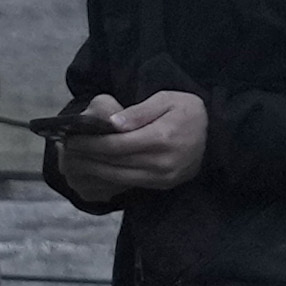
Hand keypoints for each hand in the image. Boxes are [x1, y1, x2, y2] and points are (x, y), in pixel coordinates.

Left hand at [62, 89, 209, 198]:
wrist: (219, 136)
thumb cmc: (190, 111)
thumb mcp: (167, 100)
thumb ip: (139, 112)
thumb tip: (112, 124)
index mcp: (161, 138)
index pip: (117, 144)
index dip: (91, 144)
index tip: (71, 139)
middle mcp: (161, 162)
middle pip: (114, 164)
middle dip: (87, 158)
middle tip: (66, 151)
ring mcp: (163, 177)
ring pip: (119, 178)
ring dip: (94, 171)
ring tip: (75, 161)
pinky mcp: (163, 185)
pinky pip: (130, 184)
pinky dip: (109, 179)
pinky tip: (95, 171)